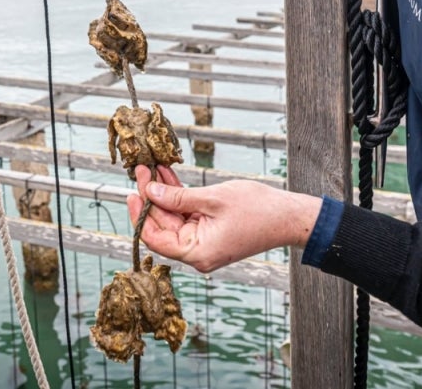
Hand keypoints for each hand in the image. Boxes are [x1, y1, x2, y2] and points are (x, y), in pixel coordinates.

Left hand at [126, 165, 322, 272]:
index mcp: (196, 253)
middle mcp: (197, 252)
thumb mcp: (212, 198)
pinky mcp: (210, 231)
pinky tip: (167, 175)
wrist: (289, 216)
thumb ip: (178, 197)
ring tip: (152, 168)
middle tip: (141, 170)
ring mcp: (204, 242)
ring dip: (164, 193)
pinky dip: (178, 196)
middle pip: (163, 225)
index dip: (140, 214)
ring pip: (174, 217)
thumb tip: (150, 191)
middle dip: (151, 197)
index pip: (155, 238)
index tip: (132, 191)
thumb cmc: (257, 209)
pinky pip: (187, 214)